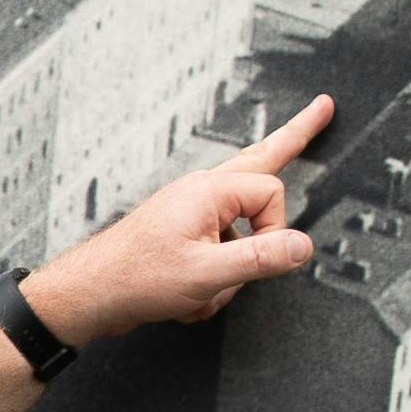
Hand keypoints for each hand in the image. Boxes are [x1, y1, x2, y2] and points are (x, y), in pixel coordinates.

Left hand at [24, 95, 331, 346]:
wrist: (89, 295)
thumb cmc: (134, 277)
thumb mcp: (208, 273)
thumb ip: (261, 259)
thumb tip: (303, 245)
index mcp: (208, 191)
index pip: (272, 192)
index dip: (275, 229)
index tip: (265, 255)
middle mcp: (199, 194)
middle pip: (260, 162)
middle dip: (293, 137)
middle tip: (321, 110)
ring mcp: (190, 214)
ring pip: (238, 234)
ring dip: (226, 277)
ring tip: (196, 293)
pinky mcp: (182, 238)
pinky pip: (216, 257)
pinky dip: (208, 286)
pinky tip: (184, 301)